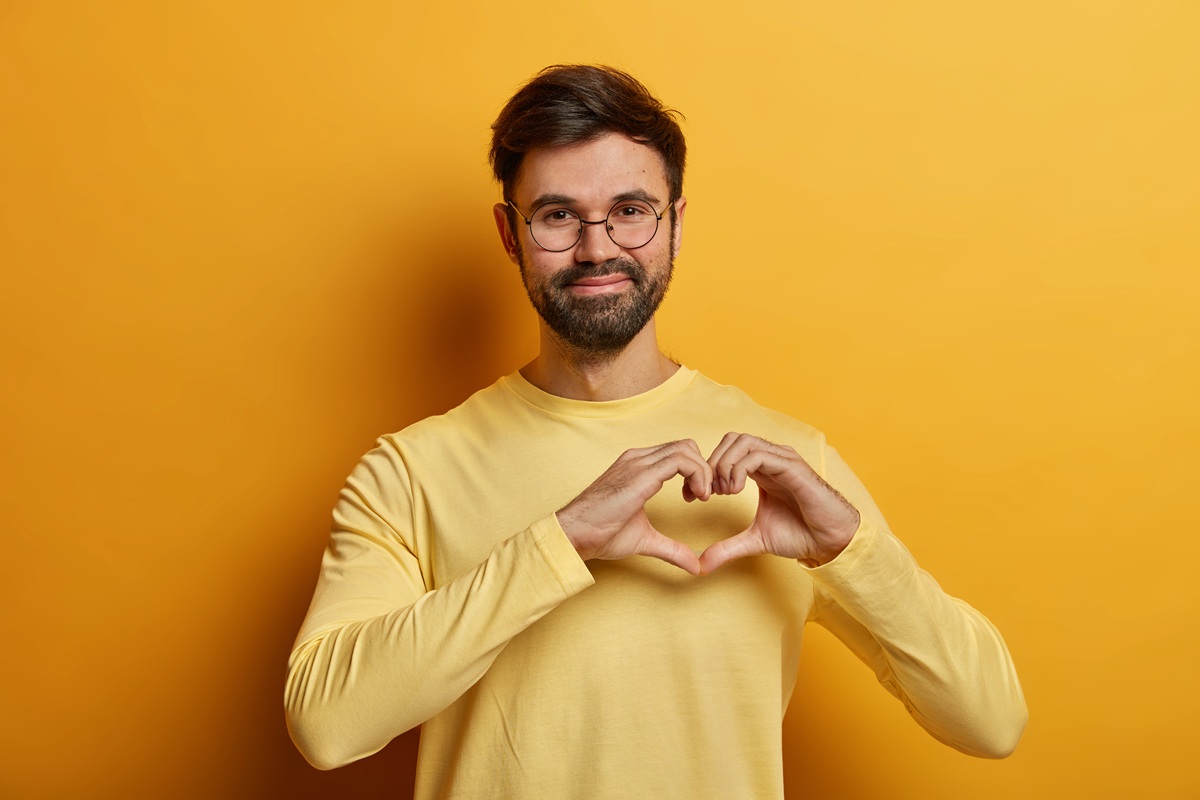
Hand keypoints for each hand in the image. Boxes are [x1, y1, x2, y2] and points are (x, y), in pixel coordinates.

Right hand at [557, 440, 712, 574]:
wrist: (574, 534)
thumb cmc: (601, 534)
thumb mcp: (645, 539)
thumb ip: (672, 548)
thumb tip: (695, 566)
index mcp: (638, 467)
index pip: (677, 453)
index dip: (695, 472)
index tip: (695, 497)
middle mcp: (638, 458)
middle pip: (685, 446)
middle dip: (703, 469)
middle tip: (702, 497)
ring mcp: (638, 462)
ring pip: (685, 449)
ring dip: (703, 472)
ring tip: (701, 497)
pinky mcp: (640, 473)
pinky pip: (680, 460)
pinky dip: (697, 474)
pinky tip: (695, 497)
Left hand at [699, 433, 859, 573]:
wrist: (830, 541)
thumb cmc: (800, 534)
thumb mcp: (754, 540)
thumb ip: (727, 548)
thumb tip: (701, 565)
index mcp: (761, 470)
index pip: (726, 451)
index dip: (705, 469)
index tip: (693, 496)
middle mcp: (771, 459)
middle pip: (731, 439)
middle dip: (712, 463)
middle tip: (708, 493)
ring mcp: (782, 460)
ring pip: (742, 442)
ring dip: (725, 465)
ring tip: (724, 492)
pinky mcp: (792, 467)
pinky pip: (759, 455)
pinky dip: (739, 469)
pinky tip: (736, 491)